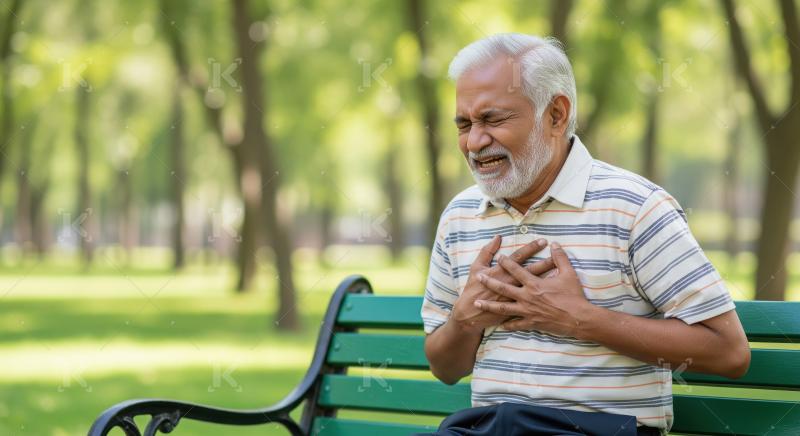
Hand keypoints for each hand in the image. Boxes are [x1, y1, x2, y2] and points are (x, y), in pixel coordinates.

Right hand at [451, 235, 554, 333]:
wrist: (471, 314)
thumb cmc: (473, 289)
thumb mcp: (476, 267)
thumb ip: (486, 252)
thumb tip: (497, 237)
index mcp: (501, 272)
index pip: (520, 257)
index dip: (531, 248)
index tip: (543, 241)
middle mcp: (511, 284)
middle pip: (532, 271)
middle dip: (545, 261)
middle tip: (558, 254)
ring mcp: (515, 298)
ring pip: (535, 286)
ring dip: (547, 279)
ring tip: (560, 272)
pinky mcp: (516, 310)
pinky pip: (536, 300)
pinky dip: (544, 299)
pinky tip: (555, 293)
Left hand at [475, 242, 595, 336]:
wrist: (579, 319)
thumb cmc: (574, 296)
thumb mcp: (569, 273)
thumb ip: (560, 258)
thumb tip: (555, 244)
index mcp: (534, 284)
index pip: (517, 270)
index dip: (507, 262)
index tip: (499, 257)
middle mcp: (527, 297)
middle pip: (504, 288)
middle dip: (490, 282)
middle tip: (479, 277)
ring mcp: (528, 311)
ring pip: (504, 308)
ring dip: (489, 305)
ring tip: (477, 303)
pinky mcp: (532, 323)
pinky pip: (516, 324)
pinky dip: (508, 324)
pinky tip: (500, 324)